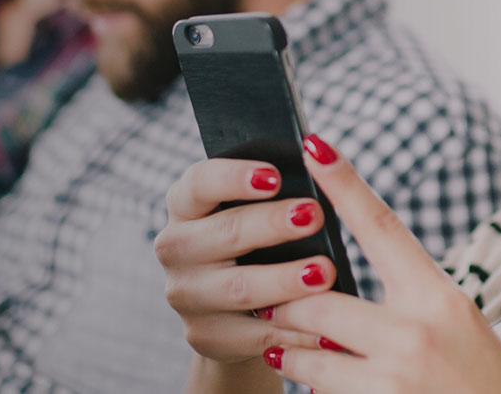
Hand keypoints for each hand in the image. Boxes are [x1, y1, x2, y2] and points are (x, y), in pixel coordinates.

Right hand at [153, 158, 335, 379]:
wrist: (234, 310)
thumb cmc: (255, 243)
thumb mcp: (255, 212)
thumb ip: (275, 192)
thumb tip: (320, 166)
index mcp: (185, 204)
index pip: (200, 182)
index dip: (235, 177)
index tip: (274, 176)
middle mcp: (176, 247)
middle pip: (225, 233)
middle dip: (272, 224)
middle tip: (313, 216)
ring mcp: (186, 295)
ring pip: (239, 287)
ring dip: (283, 280)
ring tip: (324, 273)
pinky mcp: (204, 335)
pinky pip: (252, 334)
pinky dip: (289, 329)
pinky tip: (320, 324)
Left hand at [264, 135, 500, 393]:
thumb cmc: (482, 383)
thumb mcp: (458, 326)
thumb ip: (407, 303)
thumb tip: (335, 288)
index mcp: (440, 297)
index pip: (383, 227)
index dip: (345, 185)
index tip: (315, 147)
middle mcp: (416, 333)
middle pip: (319, 300)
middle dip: (288, 305)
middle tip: (273, 306)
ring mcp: (394, 379)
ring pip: (309, 356)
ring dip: (295, 357)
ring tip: (293, 356)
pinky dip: (320, 391)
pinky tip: (336, 389)